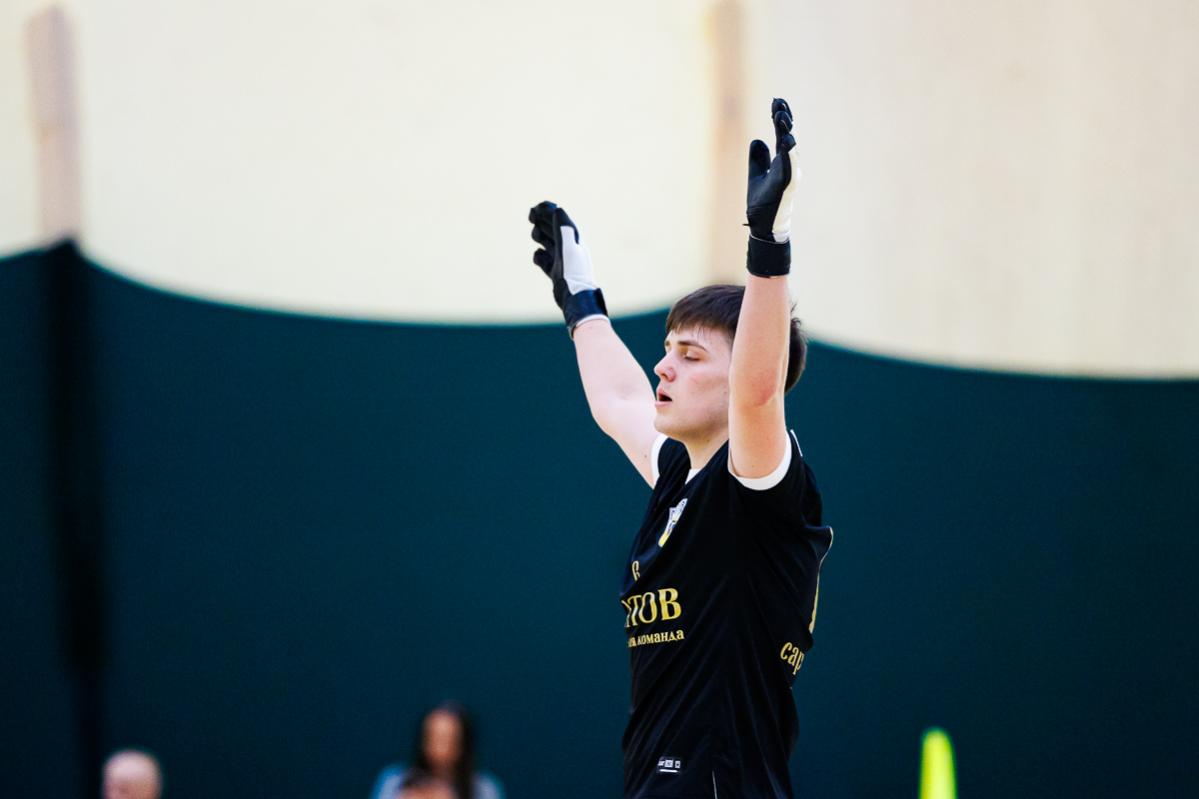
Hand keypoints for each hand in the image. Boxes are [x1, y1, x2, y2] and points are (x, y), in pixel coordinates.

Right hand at [529, 200, 607, 334]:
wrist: (575, 297)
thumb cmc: (574, 271)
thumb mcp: (568, 247)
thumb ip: (563, 228)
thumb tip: (557, 209)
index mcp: (573, 239)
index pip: (559, 220)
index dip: (547, 212)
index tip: (534, 209)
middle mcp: (568, 248)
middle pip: (553, 230)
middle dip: (542, 221)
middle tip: (531, 216)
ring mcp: (562, 261)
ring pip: (548, 244)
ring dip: (540, 236)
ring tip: (535, 235)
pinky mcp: (556, 273)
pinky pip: (545, 261)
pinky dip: (539, 256)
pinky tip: (537, 256)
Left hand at [746, 98, 799, 243]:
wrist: (764, 225)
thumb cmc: (762, 202)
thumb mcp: (756, 175)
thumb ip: (758, 158)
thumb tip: (758, 140)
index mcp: (781, 161)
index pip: (782, 134)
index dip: (780, 118)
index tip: (776, 101)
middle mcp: (788, 165)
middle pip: (788, 136)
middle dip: (784, 118)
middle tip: (778, 102)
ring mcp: (789, 174)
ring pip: (790, 148)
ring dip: (786, 131)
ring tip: (781, 116)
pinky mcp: (787, 185)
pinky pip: (789, 165)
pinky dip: (789, 152)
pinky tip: (787, 139)